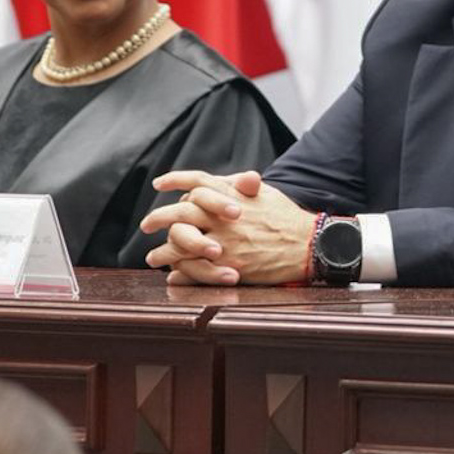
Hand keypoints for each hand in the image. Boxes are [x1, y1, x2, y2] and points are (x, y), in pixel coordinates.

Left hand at [140, 170, 316, 285]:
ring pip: (182, 244)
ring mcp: (225, 242)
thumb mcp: (267, 194)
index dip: (176, 180)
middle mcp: (224, 217)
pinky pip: (196, 270)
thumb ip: (246, 186)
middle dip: (158, 218)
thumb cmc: (287, 219)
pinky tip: (173, 275)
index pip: (198, 181)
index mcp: (233, 195)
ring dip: (163, 251)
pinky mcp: (229, 266)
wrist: (308, 246)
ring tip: (153, 256)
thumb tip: (240, 178)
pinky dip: (181, 273)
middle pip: (180, 213)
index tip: (159, 184)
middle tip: (146, 224)